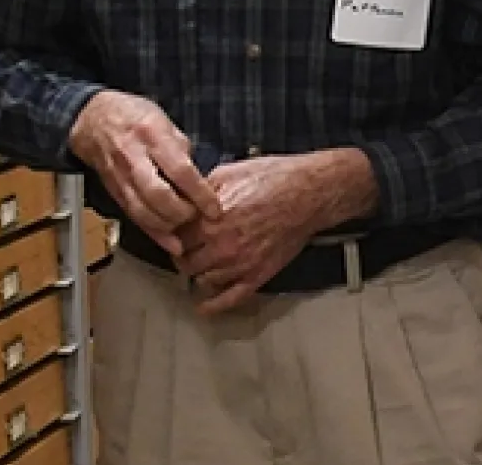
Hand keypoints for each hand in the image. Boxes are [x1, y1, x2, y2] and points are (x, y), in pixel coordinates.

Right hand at [69, 90, 221, 254]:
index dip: (200, 194)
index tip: (214, 209)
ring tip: (185, 226)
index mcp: (151, 136)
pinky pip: (134, 218)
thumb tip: (198, 179)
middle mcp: (134, 158)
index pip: (180, 171)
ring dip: (169, 226)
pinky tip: (172, 244)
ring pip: (144, 212)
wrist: (92, 120)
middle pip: (159, 196)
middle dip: (183, 213)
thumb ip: (181, 151)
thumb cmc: (133, 117)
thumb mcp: (164, 122)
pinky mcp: (114, 192)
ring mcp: (120, 178)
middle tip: (198, 216)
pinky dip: (155, 234)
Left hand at [180, 149, 378, 314]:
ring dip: (198, 274)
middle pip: (184, 262)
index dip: (172, 234)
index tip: (173, 233)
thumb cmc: (273, 179)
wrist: (309, 193)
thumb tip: (183, 198)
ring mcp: (239, 265)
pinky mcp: (258, 276)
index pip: (174, 238)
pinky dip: (214, 306)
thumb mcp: (226, 174)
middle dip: (182, 255)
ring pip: (202, 280)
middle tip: (184, 250)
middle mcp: (221, 247)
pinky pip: (230, 299)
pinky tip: (204, 307)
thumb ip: (199, 191)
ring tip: (199, 266)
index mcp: (209, 222)